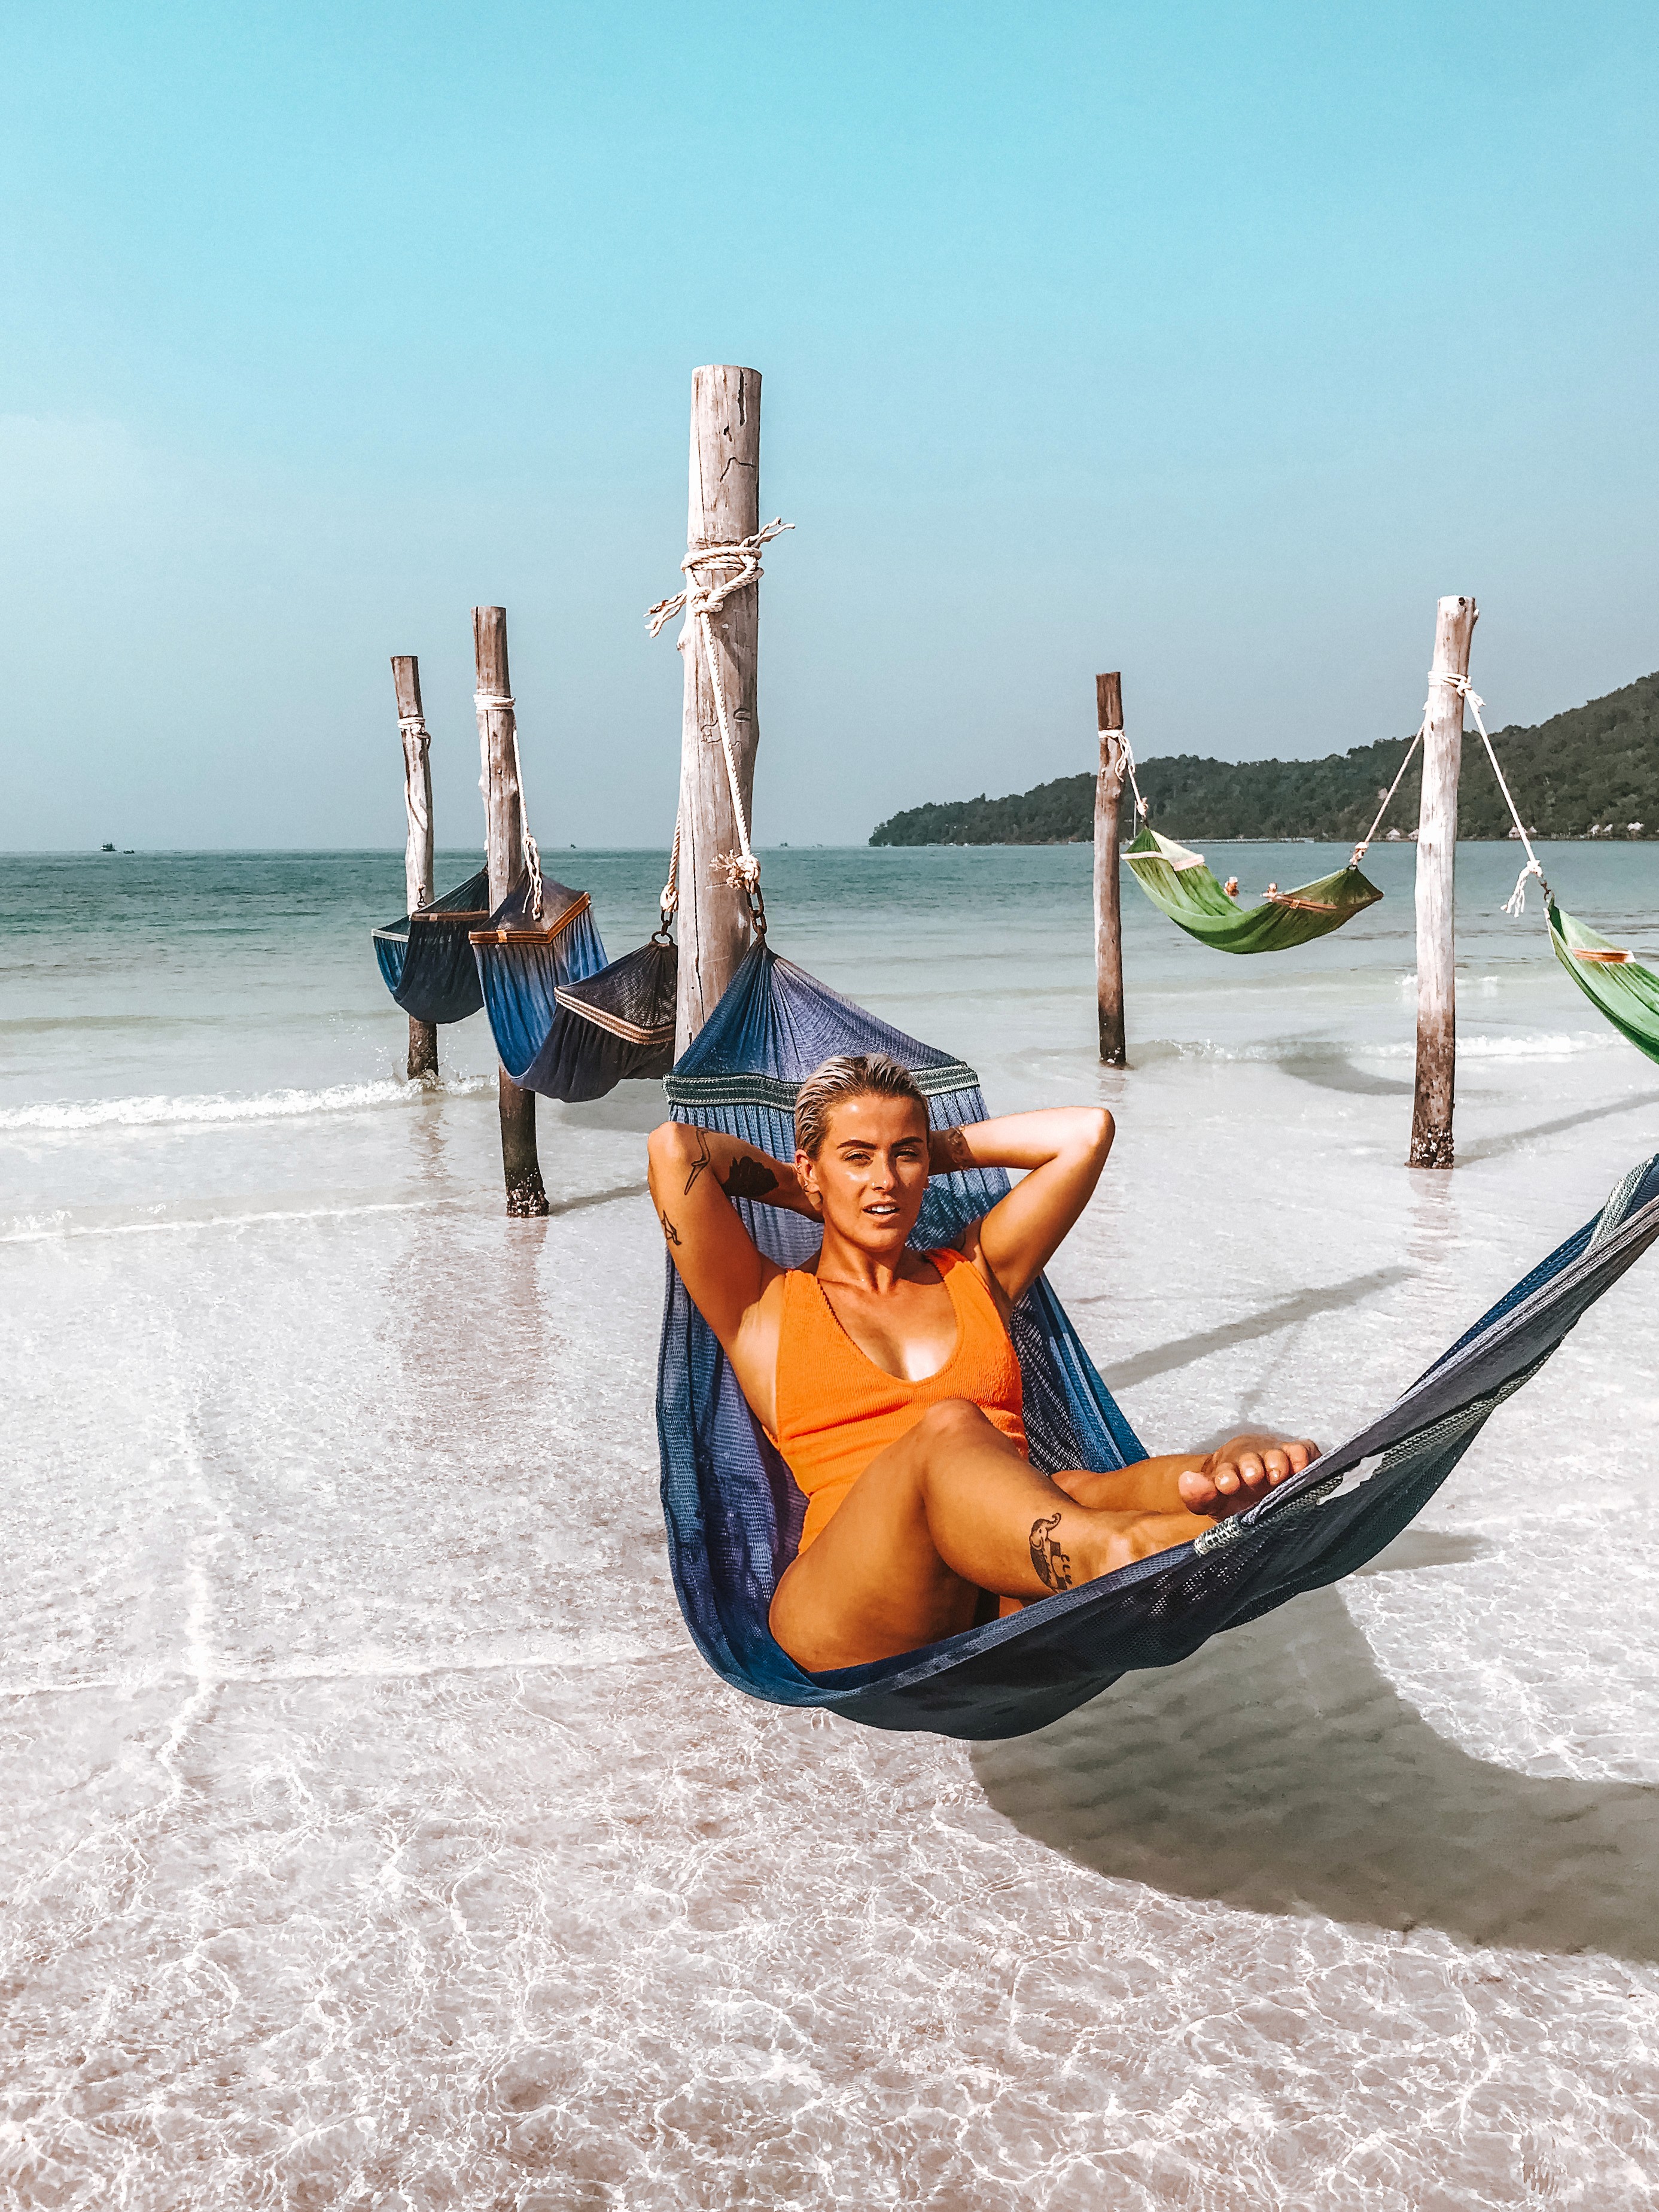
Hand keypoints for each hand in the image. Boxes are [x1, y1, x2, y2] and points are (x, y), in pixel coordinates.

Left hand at [1179, 1433, 1318, 1514]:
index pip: (1224, 1472)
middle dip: (1251, 1466)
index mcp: (1228, 1472)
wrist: (1256, 1491)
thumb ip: (1198, 1495)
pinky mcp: (1296, 1456)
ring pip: (1277, 1453)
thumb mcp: (1213, 1503)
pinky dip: (1303, 1456)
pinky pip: (1302, 1450)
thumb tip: (1186, 1480)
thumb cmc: (1233, 1499)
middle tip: (1253, 1478)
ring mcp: (1275, 1457)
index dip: (1226, 1477)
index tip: (1227, 1485)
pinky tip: (1302, 1467)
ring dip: (1277, 1461)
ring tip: (1278, 1475)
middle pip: (1251, 1458)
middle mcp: (1252, 1461)